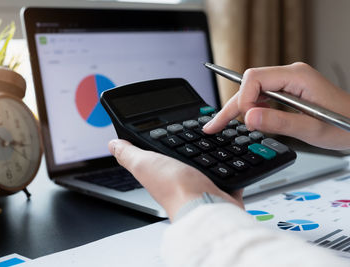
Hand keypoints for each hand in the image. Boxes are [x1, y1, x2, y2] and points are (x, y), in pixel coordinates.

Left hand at [108, 139, 243, 220]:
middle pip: (186, 159)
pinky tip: (236, 155)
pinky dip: (233, 165)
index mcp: (161, 173)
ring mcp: (202, 186)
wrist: (206, 206)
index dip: (163, 141)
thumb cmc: (175, 189)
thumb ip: (129, 154)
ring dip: (213, 155)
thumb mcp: (144, 163)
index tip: (169, 126)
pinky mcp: (222, 189)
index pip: (161, 154)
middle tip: (199, 128)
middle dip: (193, 146)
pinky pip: (229, 174)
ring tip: (217, 138)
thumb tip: (113, 144)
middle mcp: (181, 180)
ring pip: (208, 166)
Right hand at [203, 62, 349, 149]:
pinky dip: (251, 109)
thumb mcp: (311, 128)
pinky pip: (262, 96)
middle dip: (231, 106)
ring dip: (238, 108)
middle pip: (250, 84)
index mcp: (297, 76)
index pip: (255, 78)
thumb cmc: (344, 126)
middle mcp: (290, 74)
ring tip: (222, 125)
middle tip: (213, 126)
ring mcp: (289, 82)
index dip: (243, 99)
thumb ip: (279, 121)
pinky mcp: (288, 91)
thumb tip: (248, 117)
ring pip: (253, 91)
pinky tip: (247, 121)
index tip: (242, 121)